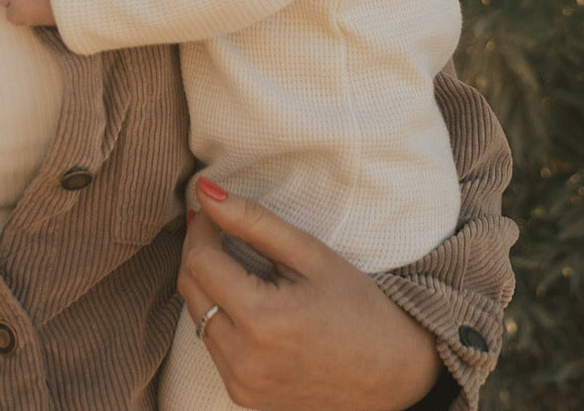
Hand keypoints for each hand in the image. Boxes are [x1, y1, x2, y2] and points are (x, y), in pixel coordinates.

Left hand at [178, 178, 442, 410]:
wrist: (393, 372)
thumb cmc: (359, 306)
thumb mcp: (309, 253)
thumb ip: (253, 221)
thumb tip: (205, 192)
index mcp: (263, 322)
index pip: (200, 262)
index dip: (200, 229)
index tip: (212, 210)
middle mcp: (244, 361)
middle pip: (190, 290)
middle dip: (198, 252)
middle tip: (219, 228)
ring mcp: (242, 385)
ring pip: (196, 318)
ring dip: (206, 285)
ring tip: (238, 264)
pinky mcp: (244, 398)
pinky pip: (212, 346)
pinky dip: (219, 316)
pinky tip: (246, 301)